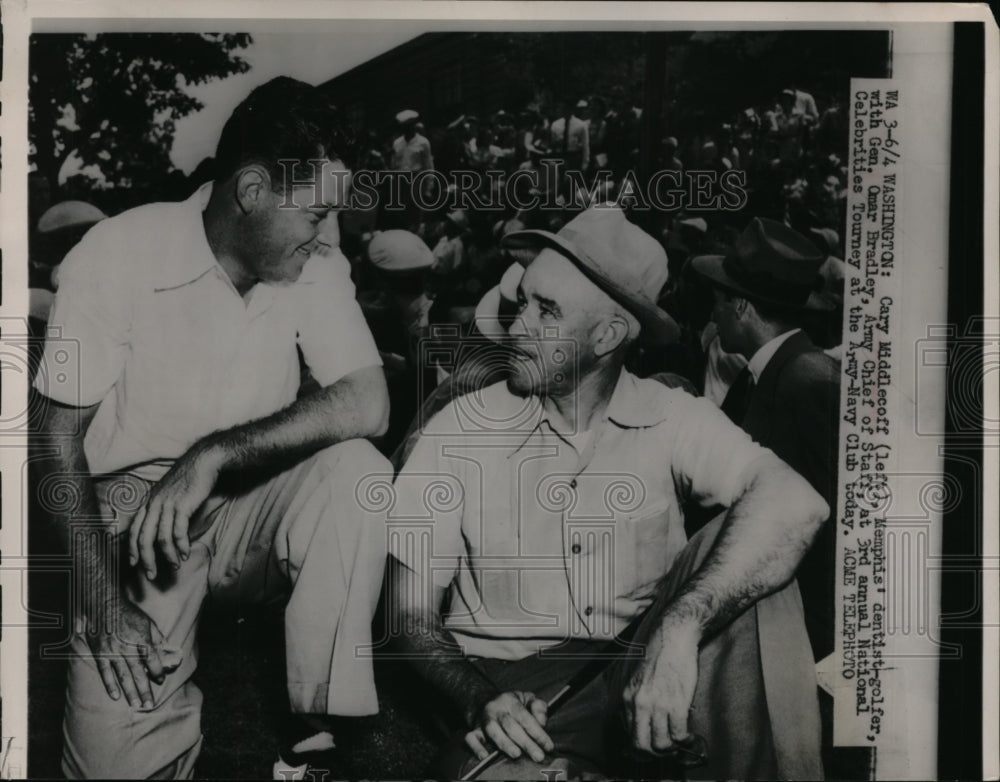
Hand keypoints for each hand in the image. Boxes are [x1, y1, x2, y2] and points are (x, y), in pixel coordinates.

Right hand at [77, 595, 173, 708]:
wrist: (104, 605)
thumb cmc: (128, 613)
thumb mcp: (147, 622)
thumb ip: (157, 637)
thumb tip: (166, 649)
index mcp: (142, 639)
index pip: (153, 660)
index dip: (158, 671)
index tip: (161, 680)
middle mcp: (128, 648)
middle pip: (139, 673)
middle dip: (145, 690)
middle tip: (149, 705)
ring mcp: (113, 652)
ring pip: (123, 676)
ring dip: (130, 692)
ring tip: (136, 705)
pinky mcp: (100, 654)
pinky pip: (105, 672)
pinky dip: (110, 685)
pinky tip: (115, 696)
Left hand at [128, 445, 221, 578]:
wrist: (203, 462)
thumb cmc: (188, 478)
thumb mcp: (168, 492)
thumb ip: (161, 508)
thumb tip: (159, 526)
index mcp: (149, 502)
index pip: (134, 530)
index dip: (132, 549)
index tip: (134, 564)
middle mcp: (154, 504)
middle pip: (144, 538)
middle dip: (146, 560)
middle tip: (151, 575)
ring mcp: (167, 505)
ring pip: (161, 538)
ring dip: (168, 555)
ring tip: (175, 565)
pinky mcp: (182, 506)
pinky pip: (178, 532)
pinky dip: (181, 546)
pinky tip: (185, 553)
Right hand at [464, 691, 554, 762]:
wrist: (483, 701)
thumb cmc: (511, 704)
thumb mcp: (527, 698)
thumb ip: (538, 707)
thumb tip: (542, 722)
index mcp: (510, 700)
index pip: (525, 716)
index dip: (538, 732)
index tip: (548, 746)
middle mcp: (496, 709)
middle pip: (511, 725)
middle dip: (526, 742)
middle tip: (538, 756)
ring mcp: (483, 719)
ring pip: (492, 731)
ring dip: (505, 743)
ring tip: (517, 754)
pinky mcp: (474, 729)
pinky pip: (470, 737)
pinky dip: (476, 747)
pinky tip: (485, 756)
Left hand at [622, 617, 699, 755]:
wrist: (673, 635)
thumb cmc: (657, 652)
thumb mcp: (634, 674)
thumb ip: (634, 696)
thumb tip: (639, 718)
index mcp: (627, 697)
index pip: (629, 733)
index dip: (643, 744)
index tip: (653, 743)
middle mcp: (638, 703)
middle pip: (642, 745)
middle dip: (655, 754)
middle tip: (666, 750)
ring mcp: (657, 705)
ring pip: (661, 745)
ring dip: (672, 749)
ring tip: (679, 743)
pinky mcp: (676, 703)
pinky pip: (679, 735)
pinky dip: (685, 741)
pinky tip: (689, 736)